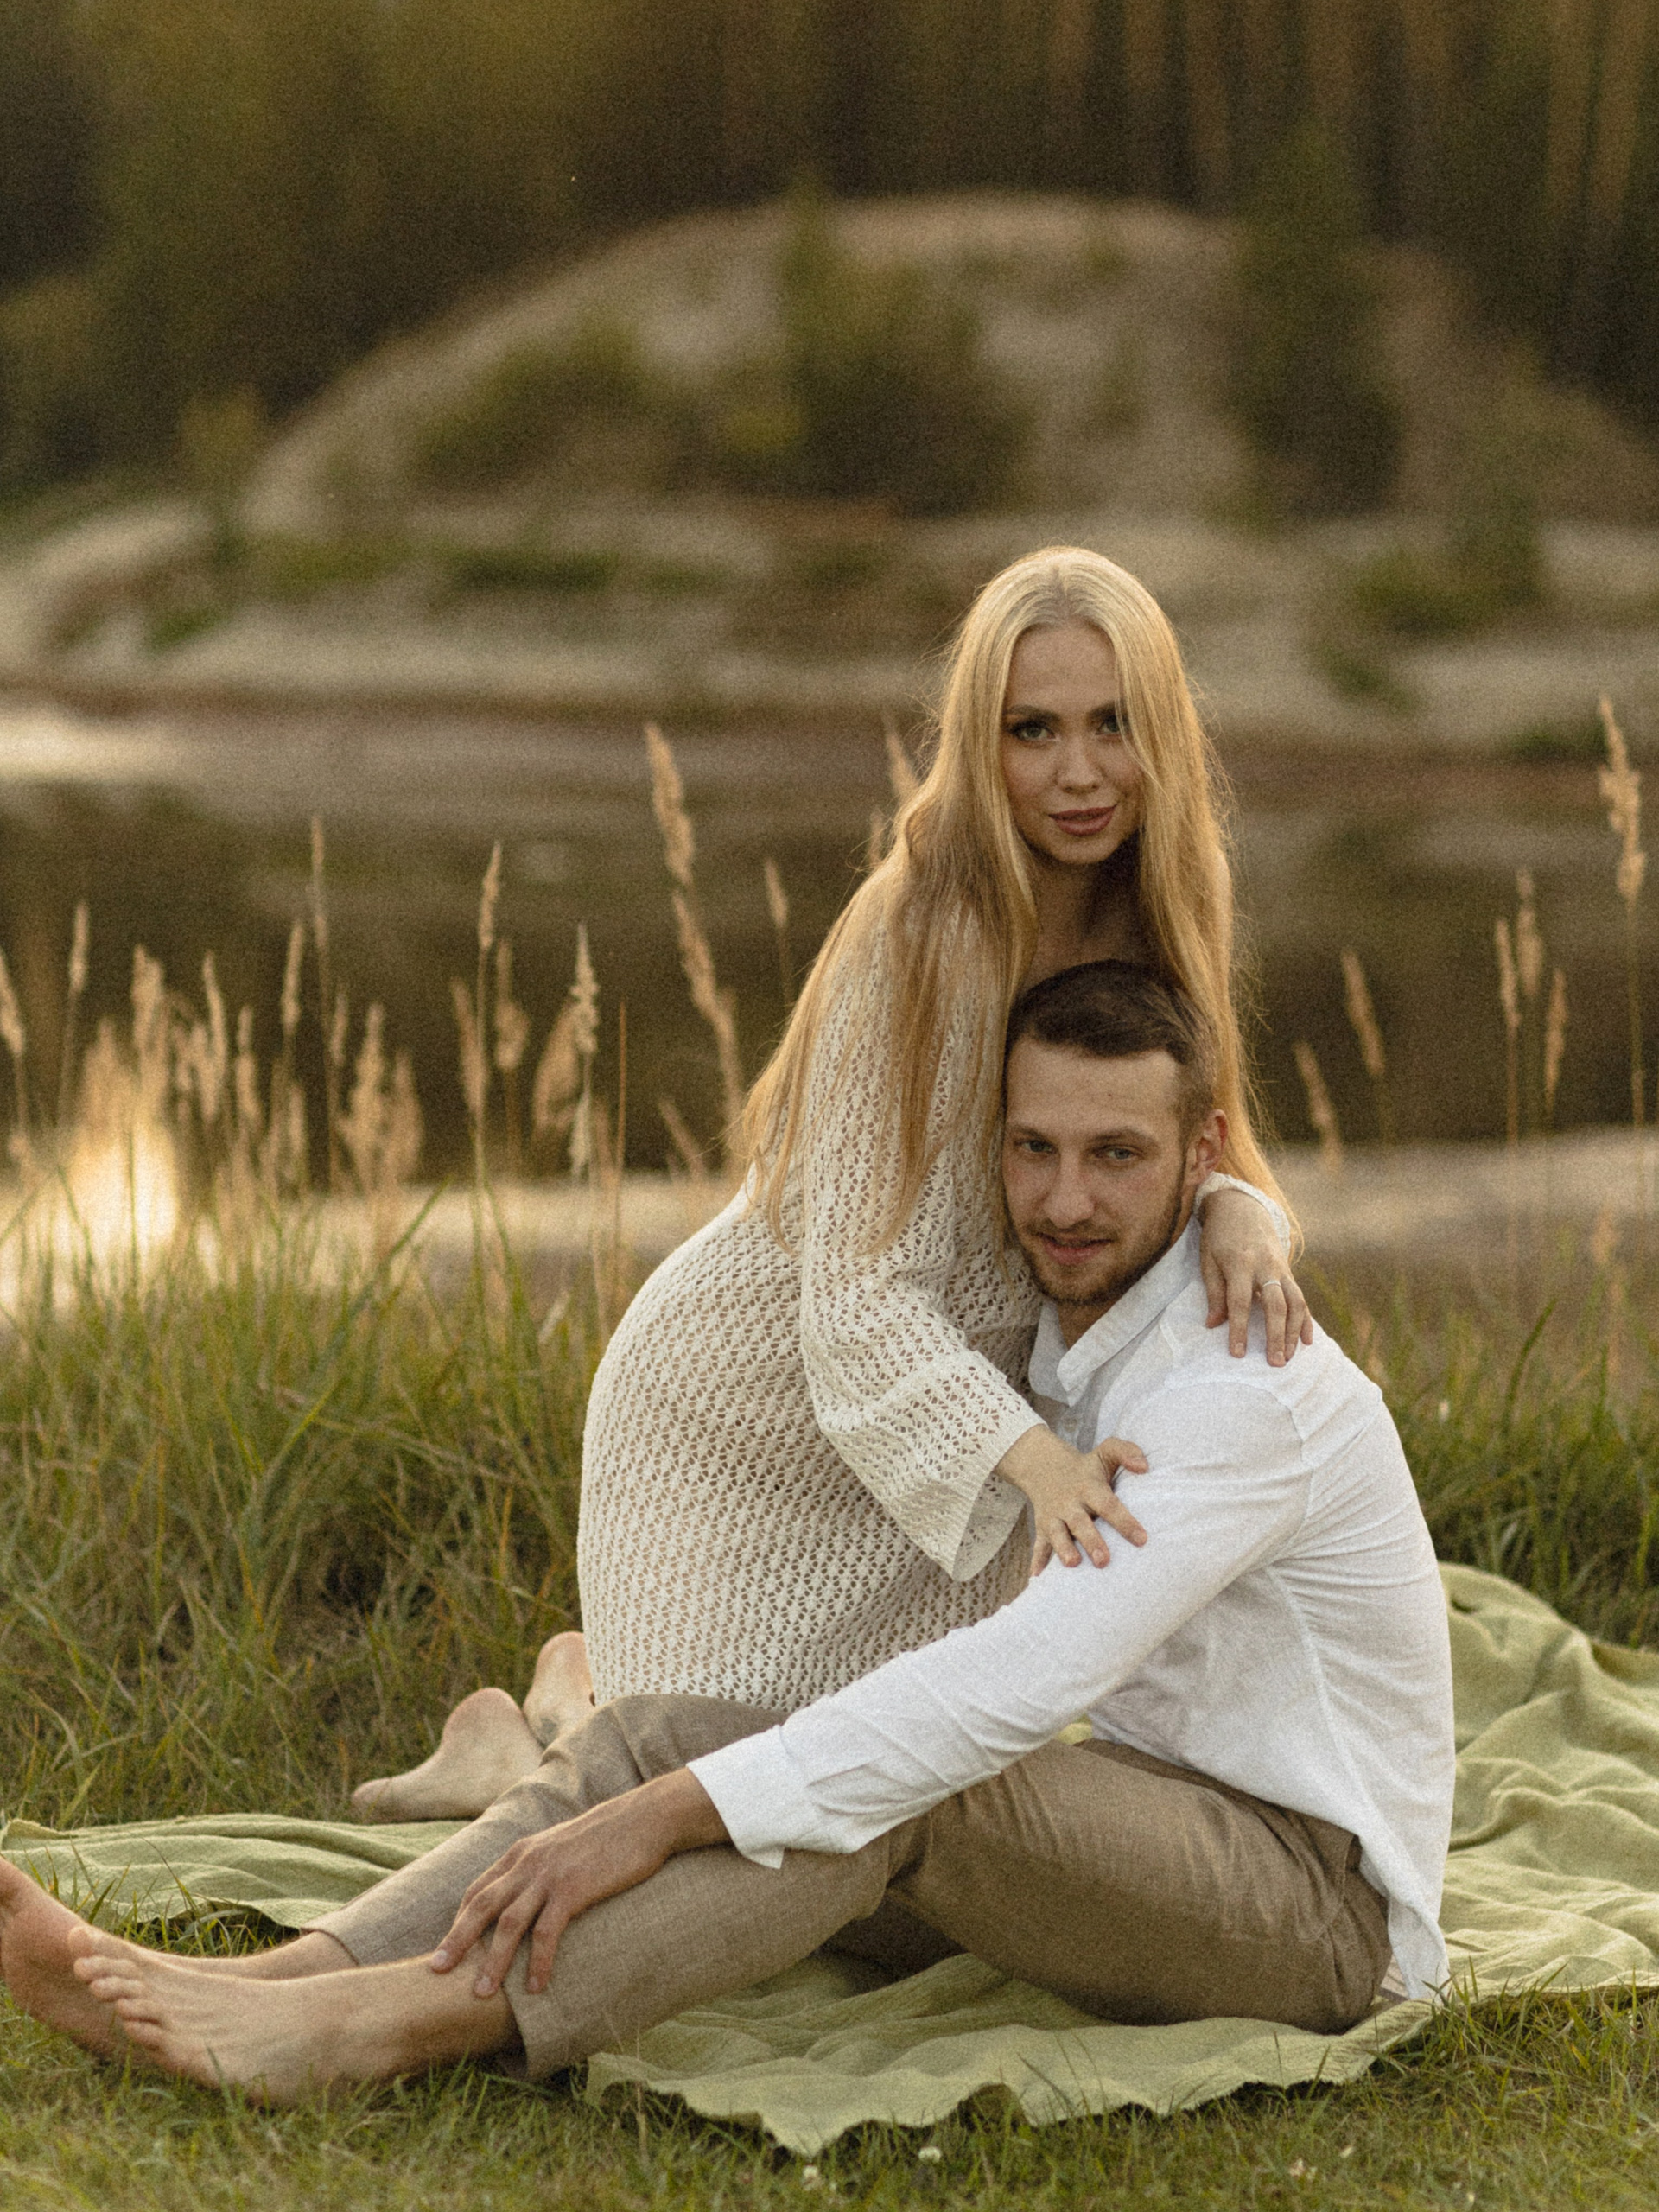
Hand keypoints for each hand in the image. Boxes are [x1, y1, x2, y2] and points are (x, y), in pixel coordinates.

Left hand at [429, 1770, 726, 1997]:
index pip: (478, 1889)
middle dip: (456, 1941)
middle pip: (481, 1906)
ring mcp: (550, 1874)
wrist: (644, 1819)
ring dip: (492, 1961)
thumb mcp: (562, 1846)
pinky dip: (538, 1961)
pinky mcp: (574, 1888)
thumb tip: (529, 1896)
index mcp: (522, 1851)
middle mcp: (528, 1861)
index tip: (448, 1949)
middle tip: (435, 1972)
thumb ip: (540, 1867)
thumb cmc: (608, 1837)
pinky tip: (536, 1987)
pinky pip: (548, 1931)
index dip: (460, 1920)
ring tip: (480, 1994)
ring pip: (509, 1923)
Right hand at [997, 1424, 1148, 1572]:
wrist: (1043, 1465)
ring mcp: (1054, 1517)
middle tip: (1104, 1561)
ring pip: (1057, 1535)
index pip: (1108, 1505)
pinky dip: (1037, 1561)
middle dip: (1091, 1541)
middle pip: (1080, 1523)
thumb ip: (1126, 1452)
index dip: (1124, 1521)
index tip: (1142, 1539)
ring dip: (1063, 1550)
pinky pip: (1038, 1545)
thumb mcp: (1105, 1452)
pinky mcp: (1042, 1528)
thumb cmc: (1086, 1467)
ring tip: (1073, 1565)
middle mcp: (1070, 1504)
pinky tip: (1037, 1578)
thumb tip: (1145, 1466)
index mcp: (1089, 1488)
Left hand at [1198, 1188, 1311, 1364]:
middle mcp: (1264, 1267)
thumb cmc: (1219, 1237)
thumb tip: (1213, 1324)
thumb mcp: (1208, 1260)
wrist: (1241, 1207)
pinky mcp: (1288, 1271)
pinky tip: (1307, 1341)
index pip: (1239, 1302)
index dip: (1238, 1329)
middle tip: (1275, 1363)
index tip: (1237, 1354)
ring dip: (1293, 1332)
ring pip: (1294, 1303)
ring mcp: (1280, 1268)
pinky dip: (1305, 1320)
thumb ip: (1213, 1292)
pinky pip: (1301, 1298)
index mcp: (1239, 1264)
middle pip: (1275, 1305)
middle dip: (1275, 1336)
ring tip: (1288, 1357)